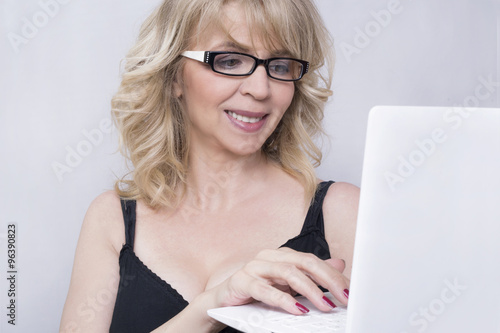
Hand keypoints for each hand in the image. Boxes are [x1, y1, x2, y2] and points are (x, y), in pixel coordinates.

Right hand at [210, 247, 349, 314]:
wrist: (223, 302)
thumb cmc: (256, 293)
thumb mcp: (288, 285)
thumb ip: (311, 275)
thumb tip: (340, 264)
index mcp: (281, 255)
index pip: (312, 260)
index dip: (332, 275)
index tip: (349, 291)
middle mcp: (269, 256)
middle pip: (303, 262)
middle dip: (327, 280)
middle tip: (343, 298)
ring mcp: (254, 267)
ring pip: (287, 272)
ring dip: (309, 290)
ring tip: (324, 306)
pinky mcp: (241, 281)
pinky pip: (264, 289)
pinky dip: (283, 300)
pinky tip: (297, 309)